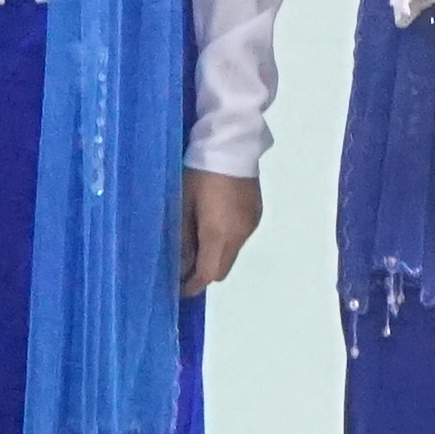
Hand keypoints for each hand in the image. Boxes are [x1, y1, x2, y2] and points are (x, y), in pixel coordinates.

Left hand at [181, 168, 262, 294]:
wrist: (232, 144)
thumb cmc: (199, 173)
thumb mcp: (182, 204)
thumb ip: (181, 238)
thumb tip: (179, 265)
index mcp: (219, 235)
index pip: (208, 275)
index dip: (192, 286)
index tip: (178, 289)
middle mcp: (240, 236)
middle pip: (222, 269)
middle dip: (204, 272)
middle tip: (184, 264)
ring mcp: (251, 225)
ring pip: (232, 253)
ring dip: (216, 253)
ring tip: (198, 238)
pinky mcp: (256, 214)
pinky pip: (240, 237)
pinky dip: (226, 238)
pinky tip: (214, 221)